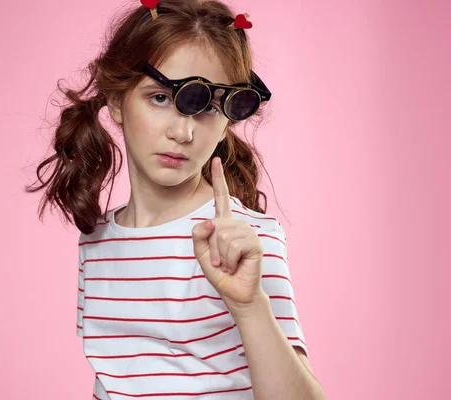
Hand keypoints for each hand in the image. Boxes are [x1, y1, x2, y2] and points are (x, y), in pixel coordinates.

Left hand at [191, 157, 264, 315]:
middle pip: (214, 226)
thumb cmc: (220, 273)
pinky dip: (229, 260)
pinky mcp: (255, 243)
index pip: (221, 197)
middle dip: (212, 249)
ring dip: (221, 256)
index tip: (216, 159)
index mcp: (224, 223)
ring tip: (229, 265)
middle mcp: (237, 224)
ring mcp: (247, 232)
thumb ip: (198, 236)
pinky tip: (236, 266)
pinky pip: (232, 246)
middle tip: (221, 262)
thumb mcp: (201, 254)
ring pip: (222, 236)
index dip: (219, 178)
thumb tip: (211, 222)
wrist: (236, 293)